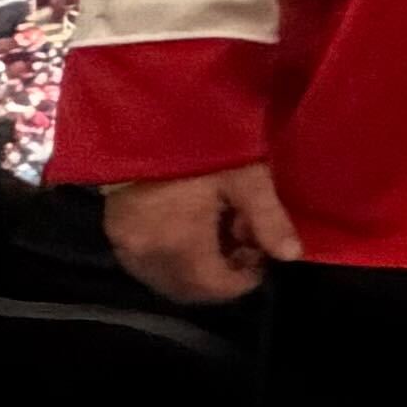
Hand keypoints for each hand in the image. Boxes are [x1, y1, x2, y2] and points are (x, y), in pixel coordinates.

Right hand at [108, 163, 300, 303]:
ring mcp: (126, 246)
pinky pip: (146, 264)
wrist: (142, 119)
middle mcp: (148, 255)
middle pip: (189, 288)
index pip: (213, 287)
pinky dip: (171, 259)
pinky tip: (187, 234)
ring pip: (166, 279)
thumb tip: (292, 255)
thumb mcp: (244, 177)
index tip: (259, 257)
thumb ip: (268, 218)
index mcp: (179, 246)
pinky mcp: (114, 232)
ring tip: (217, 237)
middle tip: (241, 246)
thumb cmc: (199, 146)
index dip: (242, 281)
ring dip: (195, 271)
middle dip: (219, 277)